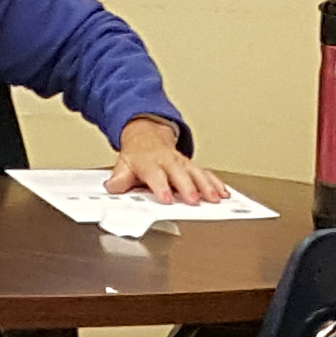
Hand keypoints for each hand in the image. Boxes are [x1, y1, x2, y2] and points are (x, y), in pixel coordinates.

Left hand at [105, 116, 220, 205]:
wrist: (147, 136)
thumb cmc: (138, 155)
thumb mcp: (123, 164)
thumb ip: (120, 179)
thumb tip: (112, 187)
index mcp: (150, 163)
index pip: (156, 176)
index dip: (161, 187)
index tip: (166, 199)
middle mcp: (168, 161)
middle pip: (180, 175)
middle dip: (188, 187)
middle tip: (194, 200)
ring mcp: (181, 163)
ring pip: (196, 173)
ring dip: (206, 186)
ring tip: (214, 198)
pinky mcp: (191, 165)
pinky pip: (205, 173)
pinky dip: (215, 182)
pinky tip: (223, 192)